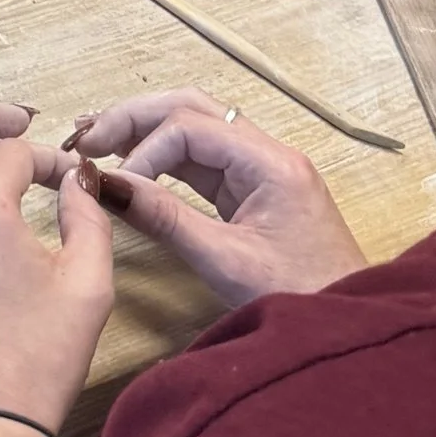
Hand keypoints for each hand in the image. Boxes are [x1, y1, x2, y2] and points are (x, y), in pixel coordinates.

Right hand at [66, 89, 365, 306]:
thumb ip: (164, 218)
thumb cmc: (297, 297)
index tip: (114, 184)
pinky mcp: (256, 189)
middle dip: (135, 117)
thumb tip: (104, 185)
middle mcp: (269, 153)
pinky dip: (165, 156)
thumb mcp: (224, 261)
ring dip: (146, 130)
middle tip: (86, 137)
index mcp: (271, 163)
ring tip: (99, 142)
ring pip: (197, 126)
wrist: (349, 328)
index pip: (189, 126)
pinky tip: (133, 164)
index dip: (142, 148)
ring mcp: (264, 169)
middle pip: (192, 107)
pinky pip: (204, 157)